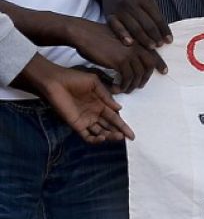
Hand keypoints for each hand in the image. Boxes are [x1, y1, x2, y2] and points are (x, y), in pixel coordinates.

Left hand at [15, 56, 134, 142]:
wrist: (56, 82)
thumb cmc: (75, 79)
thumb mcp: (95, 83)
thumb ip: (106, 96)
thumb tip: (119, 108)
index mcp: (100, 104)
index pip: (114, 117)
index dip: (123, 125)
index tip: (131, 134)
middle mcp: (94, 114)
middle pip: (109, 126)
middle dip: (119, 132)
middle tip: (128, 138)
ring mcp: (86, 120)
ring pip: (100, 132)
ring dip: (110, 136)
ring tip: (118, 137)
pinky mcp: (76, 125)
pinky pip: (87, 136)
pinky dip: (95, 139)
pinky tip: (103, 138)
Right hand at [60, 16, 166, 93]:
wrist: (85, 33)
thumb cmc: (98, 36)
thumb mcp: (119, 38)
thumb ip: (129, 47)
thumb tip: (132, 60)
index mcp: (138, 39)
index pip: (154, 53)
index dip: (160, 63)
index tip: (164, 71)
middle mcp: (137, 45)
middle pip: (150, 65)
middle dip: (146, 77)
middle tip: (140, 86)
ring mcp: (130, 53)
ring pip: (139, 74)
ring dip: (133, 85)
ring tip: (125, 89)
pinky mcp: (120, 60)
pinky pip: (127, 78)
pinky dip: (123, 85)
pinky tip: (116, 88)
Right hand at [93, 0, 171, 50]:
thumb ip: (152, 9)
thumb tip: (163, 27)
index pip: (157, 17)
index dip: (164, 30)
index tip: (169, 40)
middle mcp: (133, 4)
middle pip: (147, 23)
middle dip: (155, 36)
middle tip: (160, 45)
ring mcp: (121, 10)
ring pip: (134, 27)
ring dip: (144, 39)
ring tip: (151, 47)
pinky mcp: (110, 15)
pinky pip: (116, 27)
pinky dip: (123, 35)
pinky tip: (130, 43)